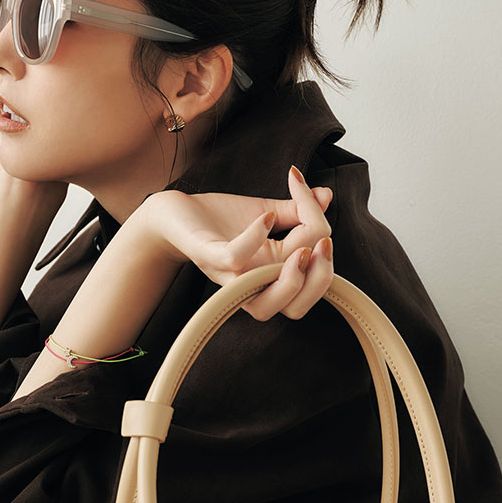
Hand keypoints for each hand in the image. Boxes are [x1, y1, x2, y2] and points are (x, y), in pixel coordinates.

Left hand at [136, 165, 334, 319]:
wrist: (175, 214)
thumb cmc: (220, 220)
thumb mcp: (267, 213)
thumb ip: (297, 210)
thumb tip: (326, 196)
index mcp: (272, 277)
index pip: (312, 273)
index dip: (322, 233)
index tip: (314, 194)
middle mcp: (254, 285)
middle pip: (296, 308)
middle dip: (320, 278)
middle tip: (324, 242)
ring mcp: (231, 277)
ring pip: (267, 305)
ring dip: (294, 278)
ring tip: (304, 245)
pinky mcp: (209, 258)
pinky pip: (235, 260)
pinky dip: (254, 239)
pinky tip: (266, 218)